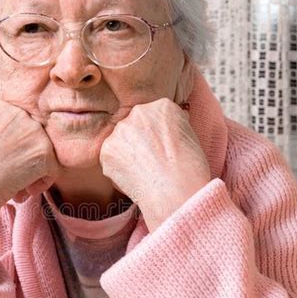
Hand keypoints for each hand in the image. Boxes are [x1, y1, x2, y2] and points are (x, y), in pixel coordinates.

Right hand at [0, 98, 60, 207]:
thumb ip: (1, 130)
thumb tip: (18, 141)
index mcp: (1, 106)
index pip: (20, 125)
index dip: (13, 147)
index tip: (1, 161)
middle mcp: (20, 113)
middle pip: (34, 138)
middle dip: (24, 159)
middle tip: (7, 175)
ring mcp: (34, 132)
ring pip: (45, 154)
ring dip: (32, 172)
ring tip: (13, 185)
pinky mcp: (44, 151)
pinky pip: (52, 170)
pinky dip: (40, 184)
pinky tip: (21, 191)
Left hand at [99, 98, 210, 230]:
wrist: (176, 191)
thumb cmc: (190, 171)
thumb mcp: (190, 138)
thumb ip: (170, 130)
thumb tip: (162, 133)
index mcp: (163, 106)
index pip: (155, 117)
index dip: (159, 137)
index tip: (164, 151)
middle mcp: (139, 112)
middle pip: (135, 126)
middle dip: (140, 143)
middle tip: (152, 164)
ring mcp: (121, 130)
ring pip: (120, 142)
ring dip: (127, 156)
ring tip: (145, 174)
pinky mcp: (107, 149)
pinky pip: (110, 160)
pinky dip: (118, 171)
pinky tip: (134, 180)